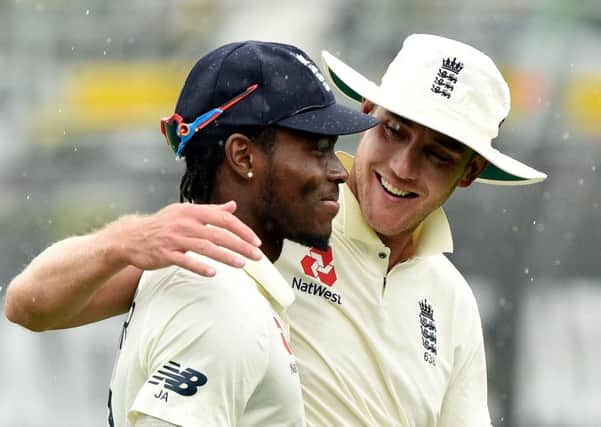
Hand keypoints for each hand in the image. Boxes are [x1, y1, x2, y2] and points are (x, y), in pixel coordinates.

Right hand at [105, 201, 262, 276]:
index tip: (256, 241)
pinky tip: (213, 272)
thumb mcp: (185, 213)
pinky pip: (185, 261)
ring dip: (226, 256)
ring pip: (206, 247)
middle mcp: (185, 223)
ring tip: (242, 264)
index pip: (224, 218)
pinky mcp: (165, 253)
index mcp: (192, 211)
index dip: (242, 230)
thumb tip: (232, 206)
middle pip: (219, 234)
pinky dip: (199, 266)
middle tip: (257, 256)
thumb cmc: (163, 225)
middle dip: (241, 245)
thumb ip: (211, 210)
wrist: (131, 237)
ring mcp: (175, 238)